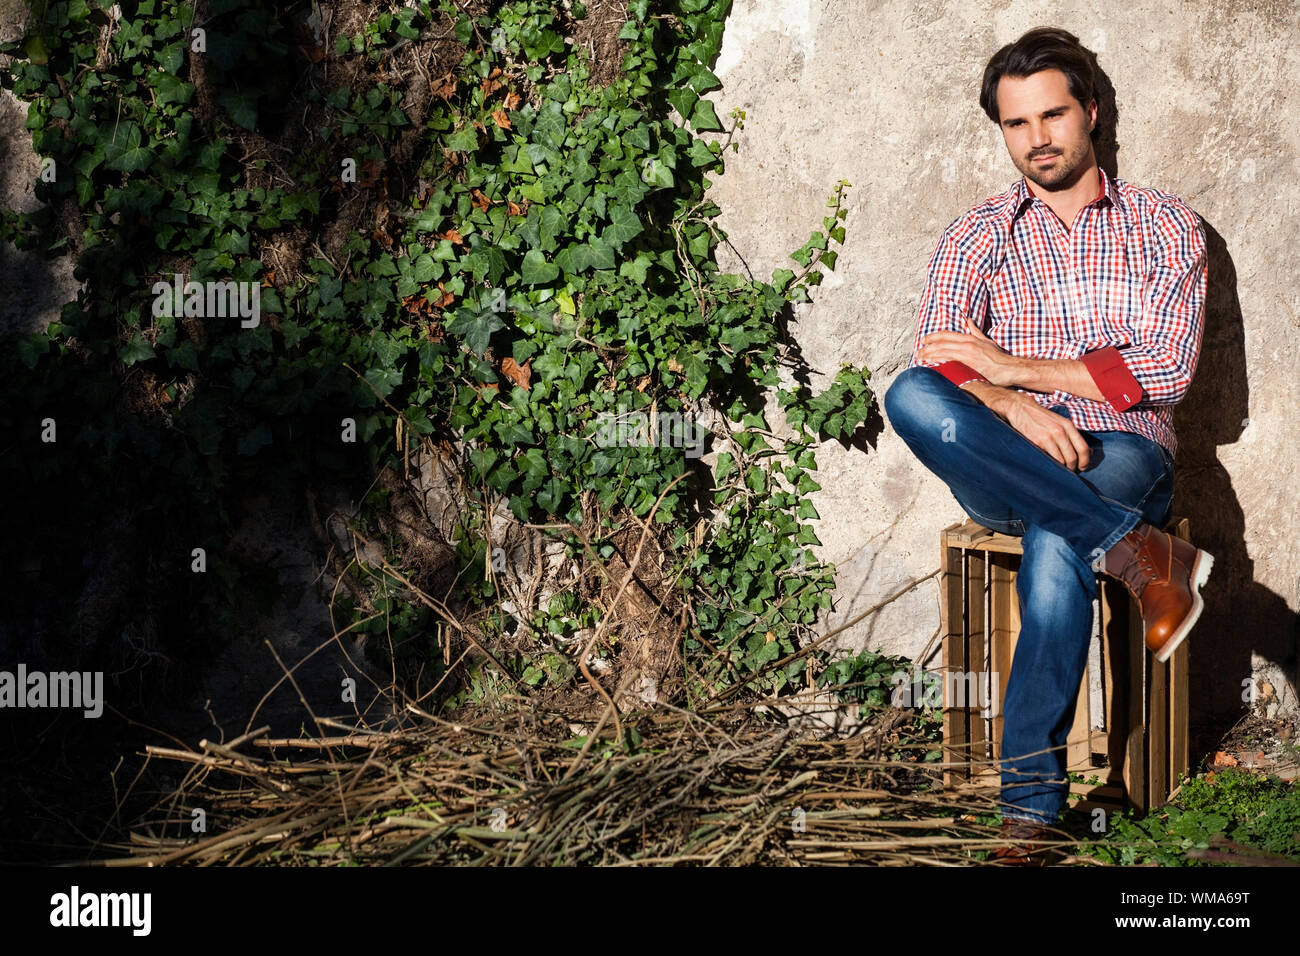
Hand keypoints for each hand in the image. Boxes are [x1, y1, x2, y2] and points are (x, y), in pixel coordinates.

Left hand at [919, 319, 1021, 385]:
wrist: (1011, 369)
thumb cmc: (1000, 358)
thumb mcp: (987, 341)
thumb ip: (976, 332)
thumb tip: (969, 321)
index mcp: (970, 338)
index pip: (947, 335)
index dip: (934, 336)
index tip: (924, 340)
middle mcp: (968, 343)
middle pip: (942, 342)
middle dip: (928, 346)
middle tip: (917, 351)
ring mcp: (968, 352)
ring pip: (943, 350)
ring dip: (929, 353)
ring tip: (919, 357)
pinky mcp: (969, 362)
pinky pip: (950, 359)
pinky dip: (939, 360)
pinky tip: (930, 364)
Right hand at [965, 382, 1091, 471]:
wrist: (1019, 408)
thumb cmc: (1040, 417)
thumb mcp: (1060, 422)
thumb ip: (1072, 436)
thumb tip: (1088, 453)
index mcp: (1068, 426)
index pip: (1083, 448)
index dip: (1085, 462)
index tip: (1082, 467)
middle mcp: (1060, 431)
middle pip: (1072, 458)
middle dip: (1072, 468)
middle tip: (1068, 471)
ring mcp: (1047, 437)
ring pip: (1060, 461)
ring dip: (1060, 468)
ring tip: (1058, 469)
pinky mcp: (1035, 443)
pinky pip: (1047, 460)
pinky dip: (1049, 465)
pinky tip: (1047, 464)